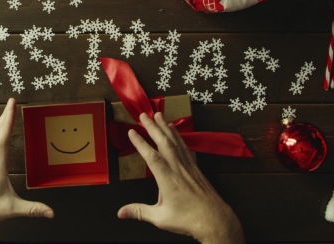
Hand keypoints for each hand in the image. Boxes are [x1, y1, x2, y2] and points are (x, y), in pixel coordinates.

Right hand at [117, 112, 244, 243]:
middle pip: (164, 143)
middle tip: (143, 115)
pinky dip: (178, 136)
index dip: (141, 143)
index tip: (131, 131)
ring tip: (158, 115)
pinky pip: (184, 147)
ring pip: (175, 142)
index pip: (152, 157)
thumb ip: (139, 212)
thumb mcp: (160, 218)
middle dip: (152, 127)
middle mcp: (177, 169)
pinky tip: (174, 130)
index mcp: (167, 180)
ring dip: (165, 127)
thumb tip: (120, 212)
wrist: (214, 219)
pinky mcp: (194, 167)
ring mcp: (187, 166)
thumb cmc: (188, 219)